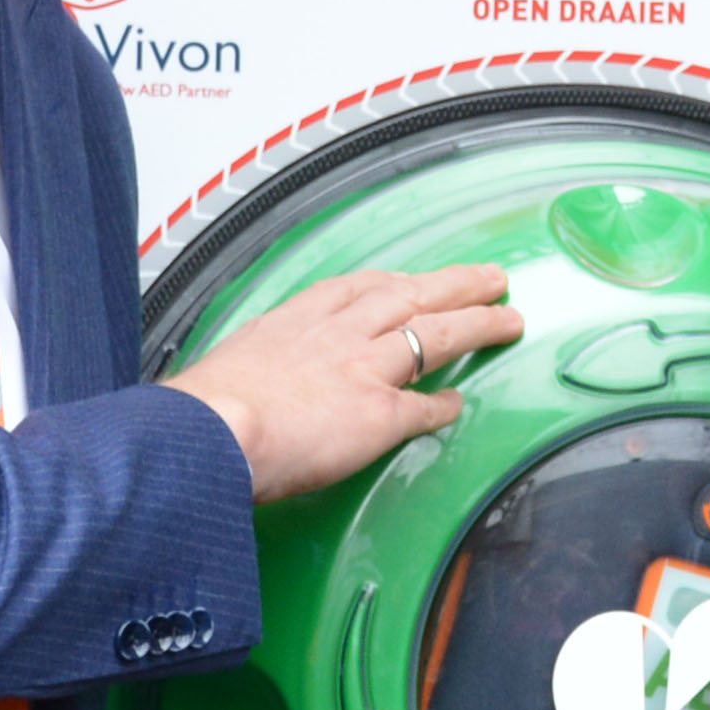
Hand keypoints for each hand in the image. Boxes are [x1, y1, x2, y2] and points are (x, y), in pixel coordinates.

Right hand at [166, 263, 522, 501]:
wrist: (210, 432)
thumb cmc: (202, 412)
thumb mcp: (221, 373)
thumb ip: (245, 377)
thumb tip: (233, 397)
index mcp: (295, 322)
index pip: (356, 288)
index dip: (392, 282)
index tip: (411, 278)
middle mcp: (336, 336)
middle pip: (411, 296)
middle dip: (455, 284)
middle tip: (489, 276)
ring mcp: (363, 369)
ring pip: (436, 335)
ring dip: (478, 324)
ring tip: (508, 319)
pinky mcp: (379, 413)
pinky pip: (425, 407)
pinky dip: (445, 405)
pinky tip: (460, 405)